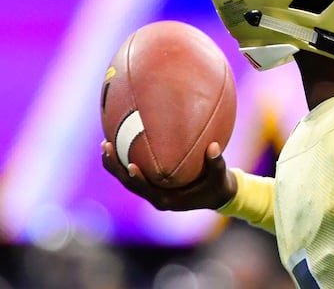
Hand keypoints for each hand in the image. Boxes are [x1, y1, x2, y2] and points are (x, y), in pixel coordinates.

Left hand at [101, 140, 236, 210]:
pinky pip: (135, 173)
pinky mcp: (152, 185)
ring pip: (127, 179)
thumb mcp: (220, 176)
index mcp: (168, 200)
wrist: (216, 195)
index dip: (137, 178)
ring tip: (105, 143)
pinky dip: (125, 160)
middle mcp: (156, 197)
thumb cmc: (217, 186)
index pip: (147, 190)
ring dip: (115, 163)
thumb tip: (214, 146)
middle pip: (129, 183)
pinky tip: (120, 143)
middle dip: (115, 167)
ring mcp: (152, 191)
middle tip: (106, 146)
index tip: (130, 165)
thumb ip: (216, 163)